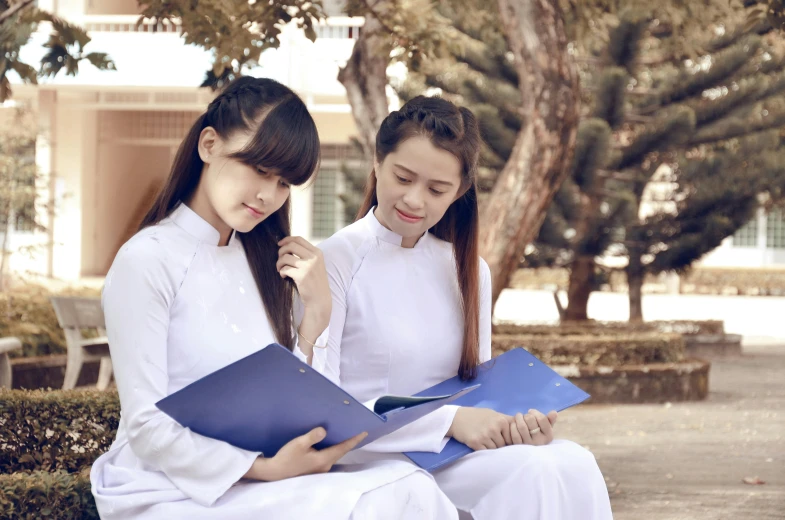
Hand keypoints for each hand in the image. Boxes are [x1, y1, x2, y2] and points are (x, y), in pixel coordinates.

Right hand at [245, 427, 366, 481]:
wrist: (275, 472)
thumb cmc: (287, 458)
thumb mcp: (298, 444)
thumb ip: (312, 436)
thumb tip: (324, 430)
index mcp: (323, 459)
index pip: (343, 448)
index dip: (354, 439)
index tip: (363, 432)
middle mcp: (325, 465)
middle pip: (340, 451)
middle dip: (349, 441)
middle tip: (356, 430)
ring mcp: (320, 468)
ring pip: (334, 454)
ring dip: (340, 445)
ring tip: (345, 433)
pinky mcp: (315, 468)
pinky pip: (328, 456)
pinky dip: (332, 448)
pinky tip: (330, 441)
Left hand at [277, 237, 331, 337]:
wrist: (319, 299)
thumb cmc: (314, 282)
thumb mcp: (315, 264)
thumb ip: (305, 254)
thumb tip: (287, 245)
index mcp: (317, 252)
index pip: (299, 239)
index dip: (287, 240)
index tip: (280, 244)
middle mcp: (314, 257)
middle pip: (291, 245)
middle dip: (281, 251)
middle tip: (280, 260)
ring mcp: (308, 266)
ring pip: (285, 257)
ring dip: (279, 263)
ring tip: (281, 269)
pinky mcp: (301, 275)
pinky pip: (285, 268)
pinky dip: (281, 272)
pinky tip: (284, 276)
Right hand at [447, 407, 513, 449]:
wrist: (457, 418)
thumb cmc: (477, 416)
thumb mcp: (494, 414)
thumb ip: (507, 421)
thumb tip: (523, 427)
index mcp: (501, 421)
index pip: (512, 437)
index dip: (508, 440)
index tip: (503, 439)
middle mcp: (494, 428)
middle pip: (504, 445)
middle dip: (500, 445)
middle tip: (493, 442)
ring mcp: (485, 436)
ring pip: (495, 450)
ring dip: (492, 449)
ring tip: (486, 443)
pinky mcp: (476, 443)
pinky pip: (486, 452)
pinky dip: (484, 451)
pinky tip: (481, 445)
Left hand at [509, 409, 557, 445]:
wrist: (526, 448)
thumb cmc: (537, 433)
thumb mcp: (545, 428)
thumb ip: (550, 420)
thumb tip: (554, 412)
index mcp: (548, 436)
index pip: (542, 419)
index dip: (534, 412)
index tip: (530, 412)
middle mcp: (539, 442)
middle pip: (530, 420)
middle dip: (526, 415)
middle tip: (524, 416)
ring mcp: (529, 445)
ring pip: (521, 426)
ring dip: (518, 418)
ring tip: (518, 417)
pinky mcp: (518, 446)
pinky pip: (514, 433)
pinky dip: (513, 426)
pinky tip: (513, 424)